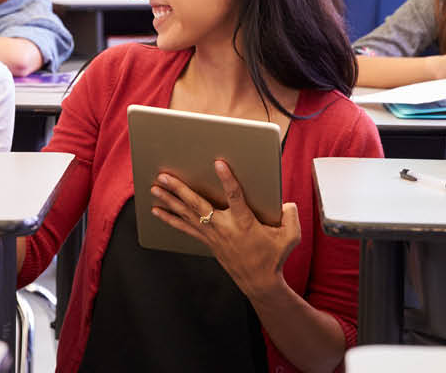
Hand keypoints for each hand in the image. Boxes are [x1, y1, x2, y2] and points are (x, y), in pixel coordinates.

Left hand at [148, 160, 301, 296]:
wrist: (260, 282)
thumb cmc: (273, 257)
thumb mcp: (290, 236)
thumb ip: (291, 216)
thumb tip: (286, 203)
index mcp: (244, 223)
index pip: (234, 197)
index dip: (227, 179)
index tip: (218, 163)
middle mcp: (224, 228)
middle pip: (198, 204)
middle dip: (179, 189)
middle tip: (164, 176)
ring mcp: (213, 235)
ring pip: (187, 214)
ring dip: (169, 200)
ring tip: (155, 188)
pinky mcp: (208, 241)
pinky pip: (185, 228)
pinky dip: (170, 218)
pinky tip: (157, 211)